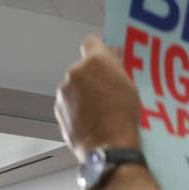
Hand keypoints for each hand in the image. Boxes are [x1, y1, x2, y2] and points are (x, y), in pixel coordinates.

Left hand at [54, 36, 141, 160]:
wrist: (108, 147)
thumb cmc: (122, 118)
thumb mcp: (130, 86)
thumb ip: (116, 67)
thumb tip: (112, 56)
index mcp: (95, 62)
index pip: (91, 42)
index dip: (98, 49)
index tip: (104, 55)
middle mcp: (74, 73)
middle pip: (82, 68)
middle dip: (92, 76)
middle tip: (108, 89)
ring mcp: (63, 92)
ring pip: (74, 87)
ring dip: (83, 93)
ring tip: (101, 109)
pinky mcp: (58, 110)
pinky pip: (68, 103)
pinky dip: (76, 108)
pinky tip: (91, 119)